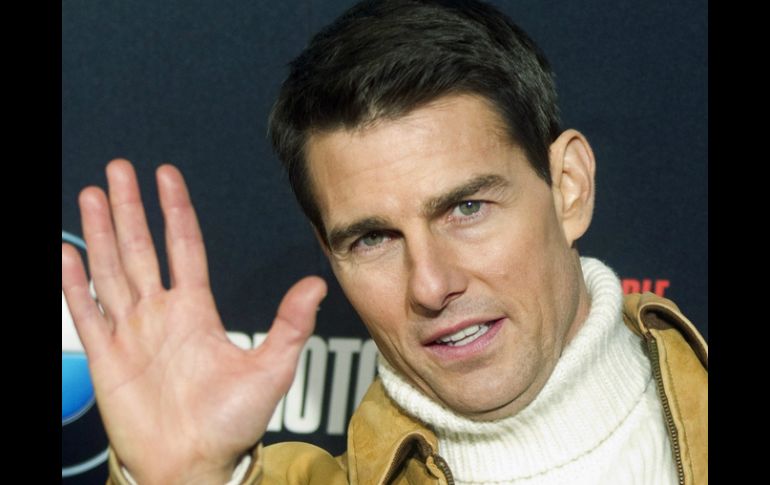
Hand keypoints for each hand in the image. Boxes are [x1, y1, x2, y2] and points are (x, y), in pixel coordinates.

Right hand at [61, 159, 326, 484]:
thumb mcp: (271, 369)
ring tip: (92, 194)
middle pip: (141, 248)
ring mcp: (131, 332)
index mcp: (196, 311)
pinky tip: (68, 252)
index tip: (166, 175)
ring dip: (101, 232)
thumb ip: (290, 325)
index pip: (184, 246)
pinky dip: (74, 283)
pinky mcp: (106, 357)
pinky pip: (86, 313)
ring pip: (111, 270)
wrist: (193, 465)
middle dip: (129, 208)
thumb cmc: (233, 422)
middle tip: (118, 169)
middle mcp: (161, 314)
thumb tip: (316, 284)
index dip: (175, 210)